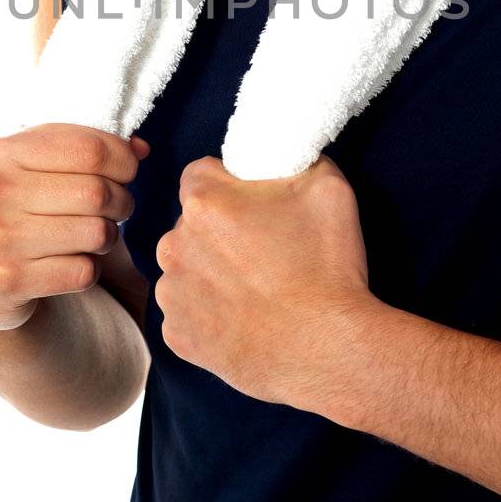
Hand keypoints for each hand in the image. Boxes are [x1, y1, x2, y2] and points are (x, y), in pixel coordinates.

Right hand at [0, 123, 149, 330]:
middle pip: (97, 193)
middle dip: (121, 202)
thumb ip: (93, 148)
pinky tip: (68, 264)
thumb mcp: (47, 165)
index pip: (90, 149)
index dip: (123, 162)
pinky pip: (84, 272)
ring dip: (106, 237)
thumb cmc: (27, 208)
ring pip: (96, 233)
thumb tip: (139, 148)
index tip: (125, 172)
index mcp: (3, 153)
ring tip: (90, 236)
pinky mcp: (7, 281)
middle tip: (114, 209)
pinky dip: (89, 270)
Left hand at [154, 153, 370, 407]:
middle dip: (219, 230)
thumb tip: (287, 154)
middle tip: (262, 250)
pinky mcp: (178, 336)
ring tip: (255, 290)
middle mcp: (175, 244)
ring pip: (186, 268)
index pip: (200, 174)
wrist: (326, 347)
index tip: (253, 203)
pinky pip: (187, 312)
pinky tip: (245, 319)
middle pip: (191, 223)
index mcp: (204, 202)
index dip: (229, 183)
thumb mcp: (327, 186)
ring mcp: (173, 294)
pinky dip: (209, 314)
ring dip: (209, 272)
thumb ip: (295, 159)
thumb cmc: (326, 267)